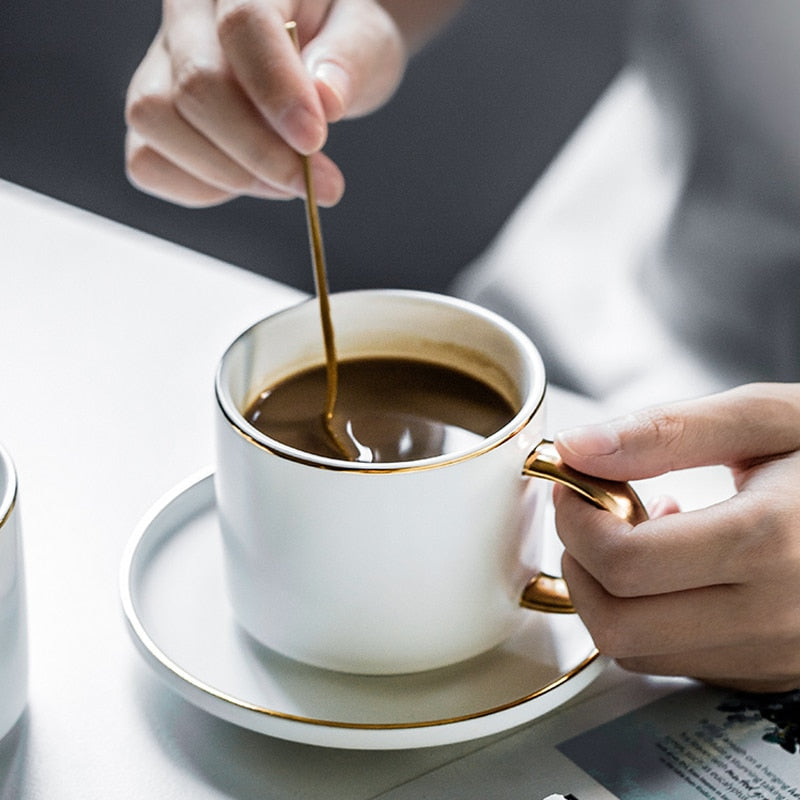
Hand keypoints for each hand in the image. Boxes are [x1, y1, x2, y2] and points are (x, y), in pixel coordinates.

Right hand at [124, 0, 414, 206]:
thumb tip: (326, 99)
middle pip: (195, 85)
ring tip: (286, 179)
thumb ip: (350, 59)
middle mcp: (187, 12)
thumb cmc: (337, 37)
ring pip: (157, 121)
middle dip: (260, 152)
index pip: (242, 25)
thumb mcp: (365, 36)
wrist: (315, 47)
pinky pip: (147, 160)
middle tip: (318, 183)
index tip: (313, 140)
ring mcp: (158, 63)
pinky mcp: (152, 114)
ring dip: (230, 172)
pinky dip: (200, 187)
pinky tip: (248, 180)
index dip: (276, 91)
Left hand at [553, 382, 799, 692]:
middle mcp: (773, 615)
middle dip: (581, 561)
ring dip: (609, 592)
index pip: (622, 560)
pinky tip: (675, 568)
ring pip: (638, 652)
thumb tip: (577, 448)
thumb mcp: (766, 419)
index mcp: (768, 541)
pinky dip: (647, 618)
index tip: (575, 483)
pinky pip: (674, 662)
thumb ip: (666, 432)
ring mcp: (775, 654)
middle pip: (618, 621)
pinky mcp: (771, 672)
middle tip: (593, 512)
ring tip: (640, 534)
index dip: (575, 518)